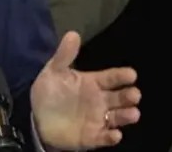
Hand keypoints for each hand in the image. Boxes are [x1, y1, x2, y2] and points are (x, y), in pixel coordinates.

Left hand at [30, 32, 140, 149]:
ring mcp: (98, 119)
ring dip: (126, 116)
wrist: (36, 118)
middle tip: (135, 95)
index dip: (121, 76)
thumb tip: (73, 33)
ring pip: (117, 117)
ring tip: (133, 113)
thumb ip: (64, 55)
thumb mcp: (53, 72)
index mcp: (93, 83)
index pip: (111, 78)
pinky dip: (110, 137)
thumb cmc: (49, 93)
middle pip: (119, 98)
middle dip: (129, 96)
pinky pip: (104, 137)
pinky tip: (114, 135)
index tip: (132, 74)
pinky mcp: (92, 137)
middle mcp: (100, 101)